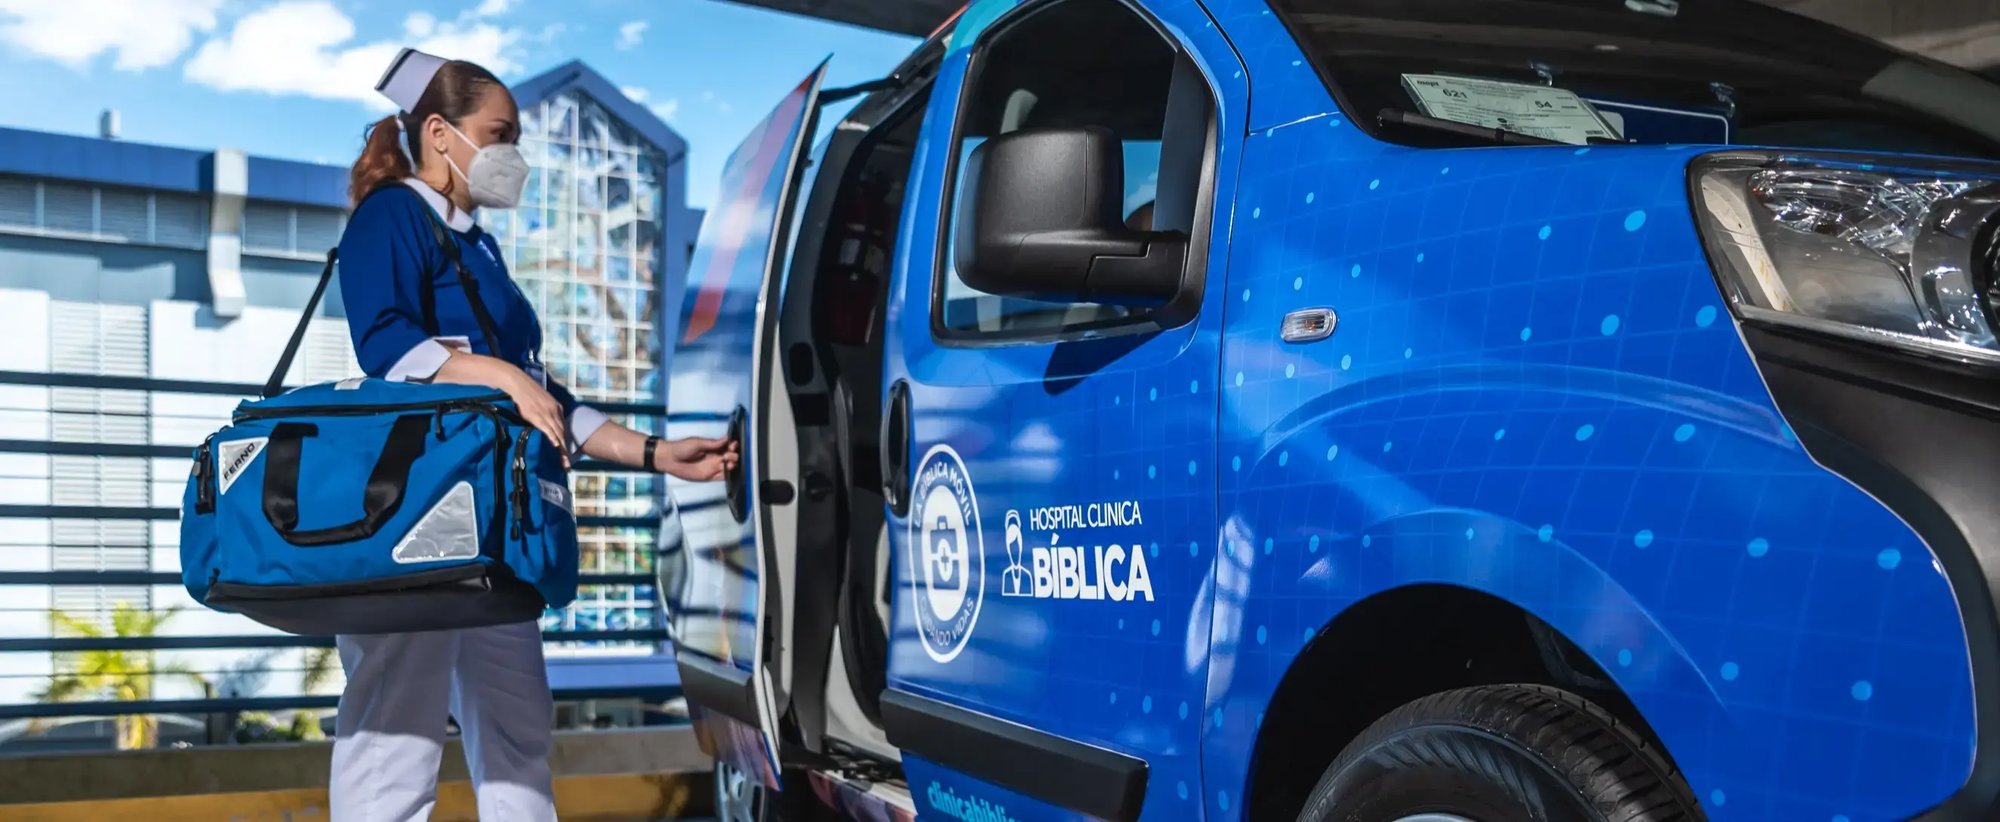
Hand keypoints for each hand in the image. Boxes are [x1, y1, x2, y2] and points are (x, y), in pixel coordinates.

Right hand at [436, 353, 568, 467]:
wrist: (517, 382)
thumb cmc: (526, 393)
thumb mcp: (540, 403)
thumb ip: (545, 414)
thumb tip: (544, 427)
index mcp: (557, 408)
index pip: (564, 428)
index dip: (567, 443)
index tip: (568, 455)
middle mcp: (554, 410)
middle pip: (563, 433)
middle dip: (566, 450)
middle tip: (568, 464)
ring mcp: (547, 412)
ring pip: (557, 433)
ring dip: (561, 448)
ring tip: (563, 461)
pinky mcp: (537, 414)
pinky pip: (547, 428)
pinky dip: (552, 436)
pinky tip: (555, 445)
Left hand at [654, 436, 738, 481]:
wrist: (669, 459)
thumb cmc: (680, 448)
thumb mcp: (697, 443)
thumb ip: (713, 443)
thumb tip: (726, 438)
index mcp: (711, 447)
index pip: (727, 447)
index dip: (732, 446)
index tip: (733, 445)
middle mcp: (713, 457)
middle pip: (730, 457)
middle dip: (733, 456)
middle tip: (728, 455)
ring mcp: (711, 467)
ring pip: (728, 467)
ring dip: (732, 465)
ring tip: (728, 463)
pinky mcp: (708, 476)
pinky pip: (721, 477)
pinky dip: (727, 475)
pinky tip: (728, 471)